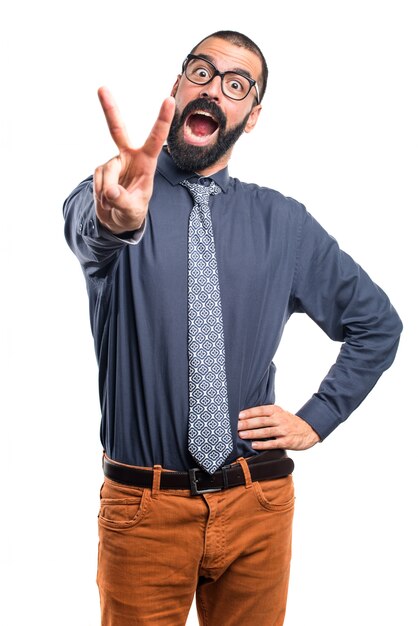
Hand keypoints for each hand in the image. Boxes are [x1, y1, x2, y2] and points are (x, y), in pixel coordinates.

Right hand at [94, 87, 175, 233]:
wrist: (116, 219)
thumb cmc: (132, 212)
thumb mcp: (133, 211)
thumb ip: (123, 201)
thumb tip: (110, 191)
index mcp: (146, 162)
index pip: (155, 139)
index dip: (162, 120)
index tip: (168, 100)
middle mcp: (129, 157)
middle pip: (118, 130)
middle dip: (109, 109)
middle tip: (101, 88)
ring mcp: (113, 162)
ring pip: (106, 172)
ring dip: (108, 191)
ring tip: (115, 202)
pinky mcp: (100, 169)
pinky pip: (97, 180)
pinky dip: (100, 193)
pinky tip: (107, 198)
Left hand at [238, 404, 319, 450]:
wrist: (308, 430)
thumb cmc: (290, 421)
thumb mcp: (280, 413)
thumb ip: (267, 413)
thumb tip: (247, 415)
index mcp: (276, 411)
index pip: (261, 410)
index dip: (249, 413)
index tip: (239, 416)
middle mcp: (280, 419)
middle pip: (261, 421)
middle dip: (248, 423)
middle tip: (237, 426)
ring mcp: (283, 430)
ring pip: (265, 432)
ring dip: (252, 433)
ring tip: (242, 435)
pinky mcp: (286, 441)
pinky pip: (273, 443)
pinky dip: (262, 444)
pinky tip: (254, 445)